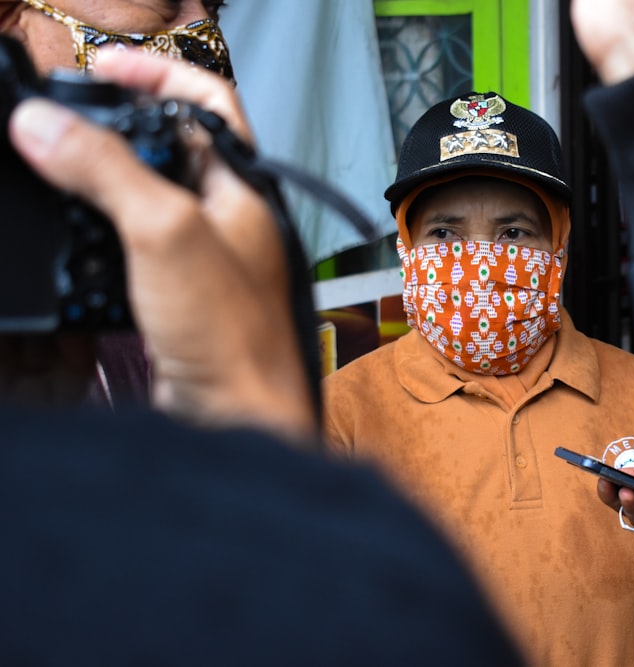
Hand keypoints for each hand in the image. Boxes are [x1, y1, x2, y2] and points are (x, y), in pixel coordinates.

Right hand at [8, 50, 315, 441]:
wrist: (238, 417)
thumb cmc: (232, 334)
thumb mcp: (165, 233)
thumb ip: (108, 172)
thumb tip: (44, 124)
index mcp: (244, 189)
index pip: (209, 103)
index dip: (158, 75)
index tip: (102, 68)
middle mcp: (229, 218)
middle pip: (170, 149)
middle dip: (115, 129)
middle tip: (60, 122)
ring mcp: (204, 258)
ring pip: (145, 199)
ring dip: (101, 181)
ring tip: (55, 170)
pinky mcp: (177, 296)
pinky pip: (132, 248)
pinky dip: (99, 235)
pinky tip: (72, 238)